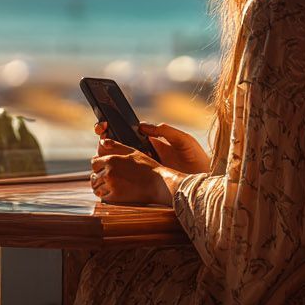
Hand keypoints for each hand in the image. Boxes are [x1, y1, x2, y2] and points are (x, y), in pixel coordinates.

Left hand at [89, 140, 183, 205]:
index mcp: (111, 160)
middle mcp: (108, 173)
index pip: (94, 163)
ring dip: (101, 186)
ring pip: (96, 187)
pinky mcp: (115, 198)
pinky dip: (105, 195)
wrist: (159, 184)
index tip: (104, 167)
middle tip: (108, 177)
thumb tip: (102, 141)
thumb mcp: (133, 152)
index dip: (99, 165)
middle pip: (94, 175)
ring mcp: (111, 186)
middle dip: (99, 176)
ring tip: (109, 185)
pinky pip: (102, 197)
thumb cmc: (148, 167)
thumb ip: (116, 146)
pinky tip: (112, 192)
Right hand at [93, 121, 210, 174]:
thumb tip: (142, 126)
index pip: (128, 131)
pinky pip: (126, 177)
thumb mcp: (183, 141)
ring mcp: (143, 167)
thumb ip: (165, 131)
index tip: (105, 123)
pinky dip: (114, 174)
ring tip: (102, 150)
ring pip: (118, 161)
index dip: (113, 126)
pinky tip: (110, 171)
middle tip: (101, 134)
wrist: (203, 181)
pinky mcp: (144, 181)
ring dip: (105, 156)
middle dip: (104, 139)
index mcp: (152, 140)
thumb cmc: (196, 159)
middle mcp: (144, 153)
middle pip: (117, 145)